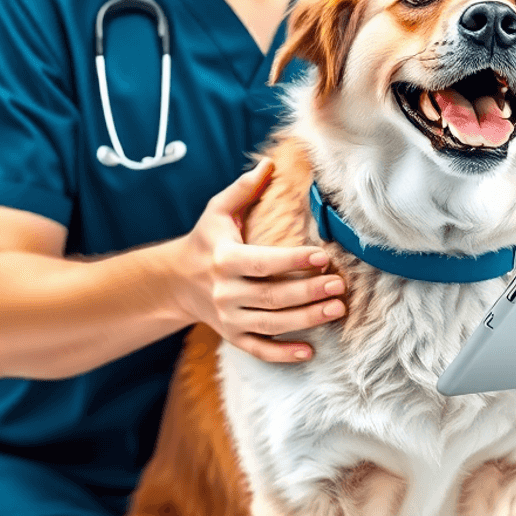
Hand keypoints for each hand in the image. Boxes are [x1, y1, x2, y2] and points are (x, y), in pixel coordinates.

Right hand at [171, 158, 345, 363]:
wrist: (175, 281)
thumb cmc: (205, 240)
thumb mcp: (218, 211)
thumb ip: (244, 188)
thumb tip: (270, 162)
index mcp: (224, 259)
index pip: (263, 262)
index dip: (293, 261)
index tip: (322, 257)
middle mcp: (225, 292)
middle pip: (272, 297)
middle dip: (308, 292)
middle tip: (340, 286)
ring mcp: (228, 318)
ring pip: (271, 324)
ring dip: (306, 320)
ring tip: (337, 310)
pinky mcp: (232, 335)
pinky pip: (258, 350)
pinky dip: (283, 354)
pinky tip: (310, 351)